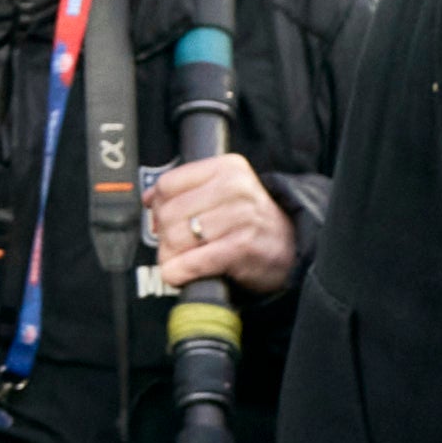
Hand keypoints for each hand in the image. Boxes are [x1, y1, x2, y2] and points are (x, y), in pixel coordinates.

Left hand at [144, 152, 296, 296]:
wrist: (292, 245)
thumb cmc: (251, 220)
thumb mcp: (224, 192)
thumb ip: (187, 190)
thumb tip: (149, 198)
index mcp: (226, 168)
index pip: (168, 184)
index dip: (158, 206)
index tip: (161, 219)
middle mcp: (235, 188)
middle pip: (169, 213)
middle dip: (163, 236)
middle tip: (173, 247)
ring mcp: (240, 217)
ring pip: (176, 238)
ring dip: (170, 257)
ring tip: (180, 261)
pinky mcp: (242, 247)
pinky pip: (193, 261)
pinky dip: (179, 272)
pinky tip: (179, 275)